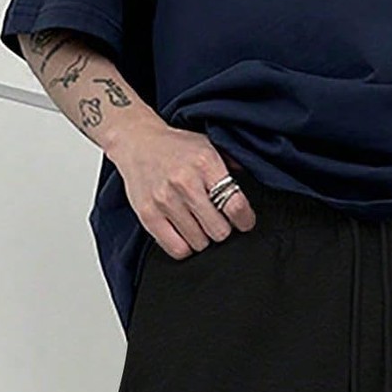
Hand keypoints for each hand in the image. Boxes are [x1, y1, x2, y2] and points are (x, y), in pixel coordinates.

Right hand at [107, 114, 256, 257]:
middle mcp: (185, 181)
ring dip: (202, 238)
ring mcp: (165, 200)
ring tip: (197, 223)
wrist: (137, 142)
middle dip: (222, 229)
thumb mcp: (208, 146)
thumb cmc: (177, 149)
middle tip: (216, 220)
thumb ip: (231, 166)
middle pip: (219, 230)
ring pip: (199, 243)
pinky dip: (185, 247)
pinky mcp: (148, 215)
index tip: (244, 222)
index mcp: (205, 162)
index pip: (235, 206)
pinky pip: (177, 250)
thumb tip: (254, 182)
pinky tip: (184, 233)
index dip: (245, 220)